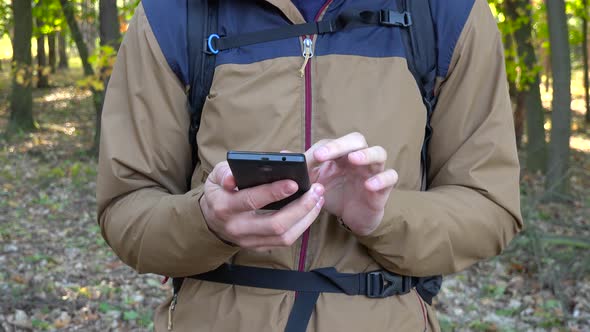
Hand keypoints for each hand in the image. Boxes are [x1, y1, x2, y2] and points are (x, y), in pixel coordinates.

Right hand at [200, 161, 324, 249]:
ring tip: (318, 199)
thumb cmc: (220, 191)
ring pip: (283, 236)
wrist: (211, 219)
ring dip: (305, 218)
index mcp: (224, 207)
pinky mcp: (259, 247)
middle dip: (300, 208)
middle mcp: (237, 228)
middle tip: (316, 190)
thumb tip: (233, 178)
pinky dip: (301, 225)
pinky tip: (311, 210)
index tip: (294, 183)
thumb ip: (225, 172)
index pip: (251, 201)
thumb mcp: (216, 176)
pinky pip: (284, 241)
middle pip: (274, 224)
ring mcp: (249, 241)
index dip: (273, 192)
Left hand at [305, 132, 397, 235]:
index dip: (323, 148)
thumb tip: (282, 155)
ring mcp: (373, 170)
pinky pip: (390, 177)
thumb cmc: (334, 194)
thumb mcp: (315, 184)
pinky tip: (369, 185)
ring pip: (378, 152)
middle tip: (324, 154)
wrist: (351, 218)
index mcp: (341, 154)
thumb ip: (303, 170)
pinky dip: (381, 179)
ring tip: (354, 159)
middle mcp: (359, 157)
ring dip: (366, 154)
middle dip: (340, 145)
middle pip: (356, 140)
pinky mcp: (384, 187)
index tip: (311, 157)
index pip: (333, 143)